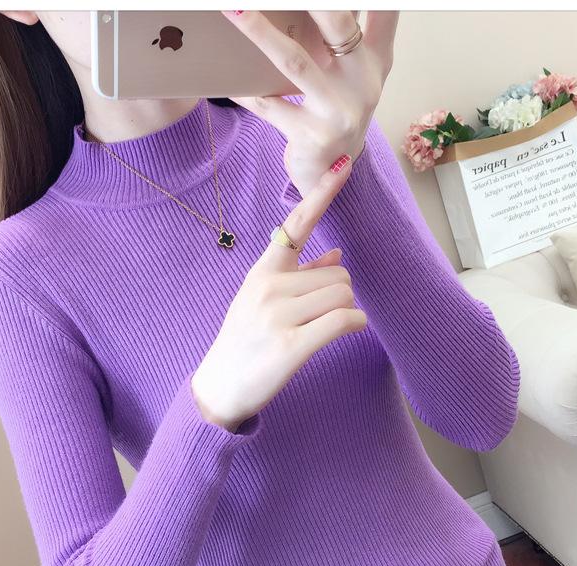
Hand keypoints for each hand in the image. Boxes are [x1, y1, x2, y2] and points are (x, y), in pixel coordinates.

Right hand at [191, 159, 366, 431]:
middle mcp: (269, 288)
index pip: (295, 226)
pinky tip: (348, 330)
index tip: (342, 167)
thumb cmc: (245, 341)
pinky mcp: (291, 346)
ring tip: (323, 327)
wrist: (221, 386)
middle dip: (340, 292)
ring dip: (346, 310)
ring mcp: (279, 316)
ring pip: (343, 294)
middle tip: (321, 314)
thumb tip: (336, 252)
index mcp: (262, 272)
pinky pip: (343, 321)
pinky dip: (355, 325)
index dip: (321, 195)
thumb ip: (299, 275)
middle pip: (338, 272)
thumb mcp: (262, 301)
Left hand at [221, 10, 398, 196]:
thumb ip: (351, 30)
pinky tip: (225, 77)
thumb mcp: (354, 70)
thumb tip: (298, 8)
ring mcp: (339, 111)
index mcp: (375, 59)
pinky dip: (245, 90)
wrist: (333, 172)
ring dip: (259, 32)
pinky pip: (269, 106)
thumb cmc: (338, 109)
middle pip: (337, 24)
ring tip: (231, 8)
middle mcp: (363, 83)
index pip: (384, 11)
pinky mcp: (312, 136)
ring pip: (295, 62)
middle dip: (309, 0)